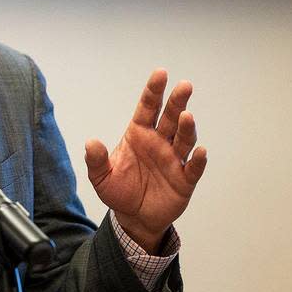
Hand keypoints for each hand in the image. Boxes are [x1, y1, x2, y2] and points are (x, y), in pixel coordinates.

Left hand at [84, 68, 207, 251]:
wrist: (134, 218)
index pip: (148, 108)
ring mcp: (173, 159)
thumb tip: (90, 143)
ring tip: (187, 116)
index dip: (154, 91)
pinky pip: (193, 167)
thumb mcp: (101, 177)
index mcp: (139, 135)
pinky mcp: (184, 179)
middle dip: (177, 101)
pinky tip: (200, 151)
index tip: (160, 73)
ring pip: (183, 139)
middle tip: (184, 85)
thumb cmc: (119, 191)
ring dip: (187, 127)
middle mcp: (159, 142)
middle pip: (170, 117)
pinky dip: (198, 160)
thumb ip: (96, 160)